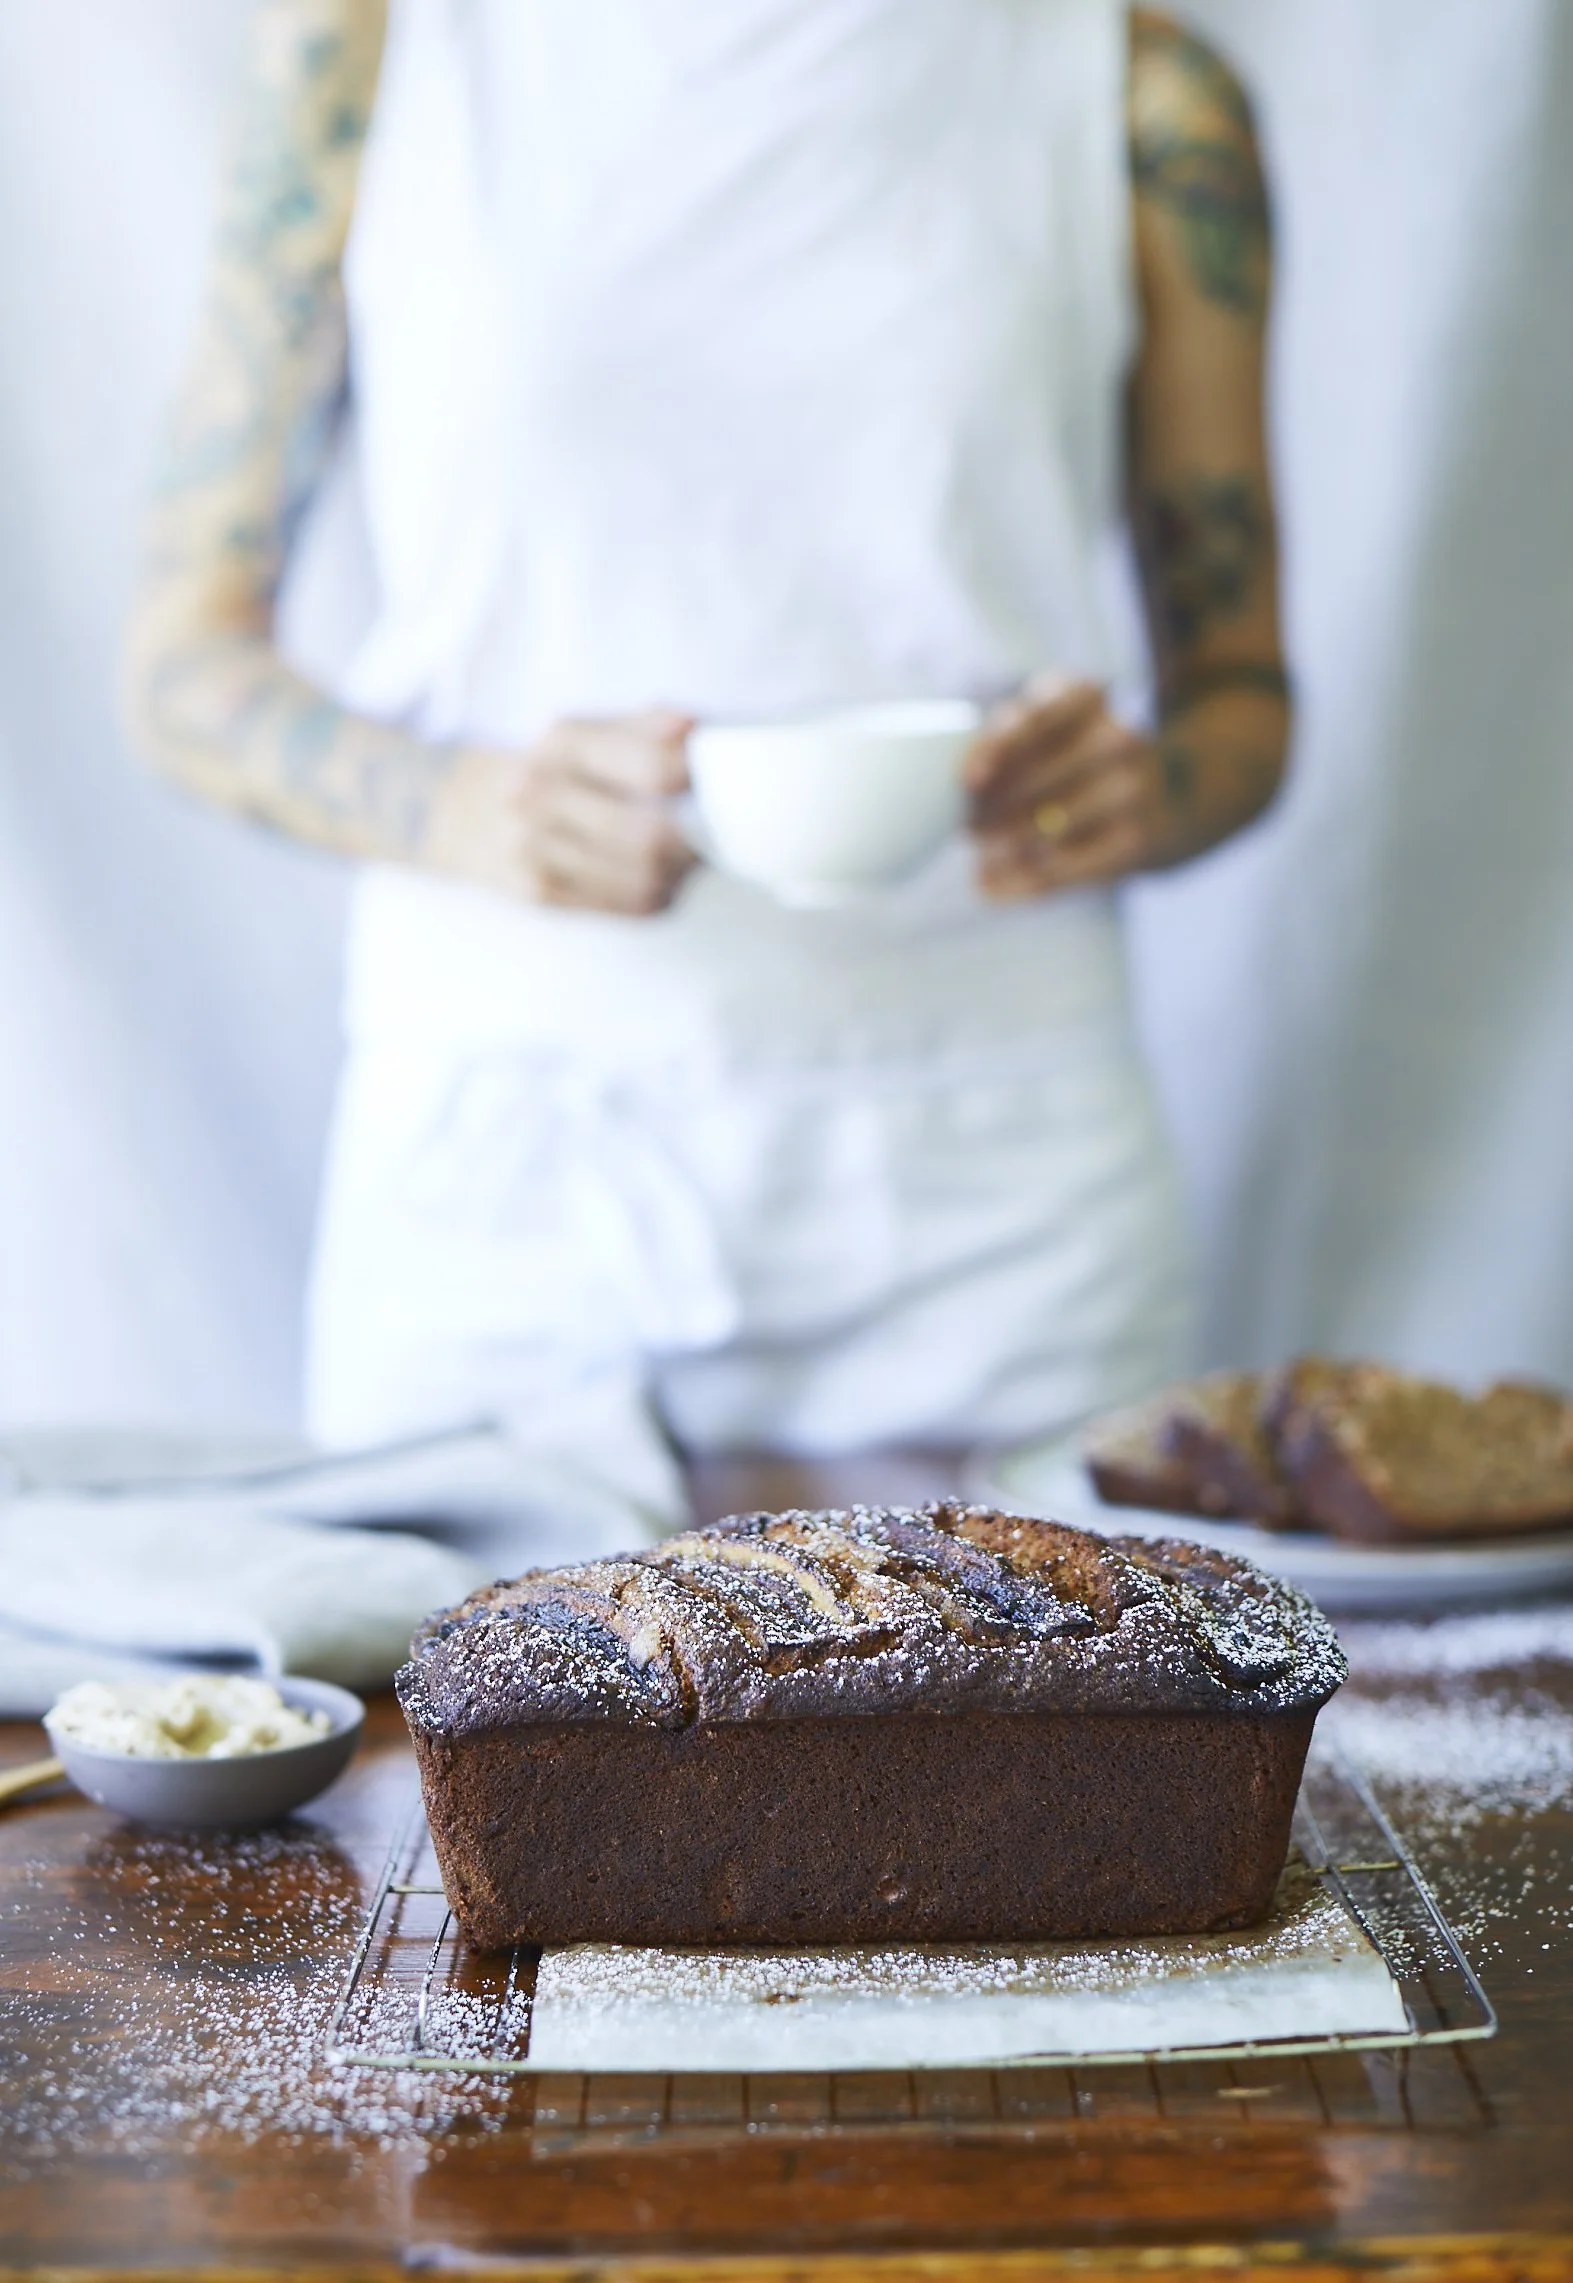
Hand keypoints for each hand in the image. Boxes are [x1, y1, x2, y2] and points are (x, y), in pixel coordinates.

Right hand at [422, 710, 696, 914]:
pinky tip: (652, 877)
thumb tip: (693, 727)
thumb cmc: (545, 768)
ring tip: (681, 855)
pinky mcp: (537, 893)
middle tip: (708, 831)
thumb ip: (643, 726)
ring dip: (679, 873)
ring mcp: (533, 850)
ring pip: (644, 880)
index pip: (653, 767)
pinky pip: (624, 907)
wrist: (457, 812)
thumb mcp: (583, 732)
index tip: (709, 784)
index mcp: (561, 742)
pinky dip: (655, 895)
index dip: (697, 780)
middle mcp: (539, 793)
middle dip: (693, 839)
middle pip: (653, 836)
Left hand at [965, 678, 1182, 899]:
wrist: (1158, 795)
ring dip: (1000, 846)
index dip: (999, 748)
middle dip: (989, 808)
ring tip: (981, 851)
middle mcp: (1117, 738)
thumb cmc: (1071, 755)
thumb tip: (961, 790)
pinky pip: (1062, 869)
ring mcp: (1133, 790)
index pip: (1037, 718)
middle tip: (967, 826)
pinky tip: (988, 885)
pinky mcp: (1134, 841)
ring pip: (1045, 829)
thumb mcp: (1043, 729)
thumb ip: (1000, 744)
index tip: (968, 779)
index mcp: (1085, 697)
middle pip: (1036, 779)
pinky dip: (1018, 881)